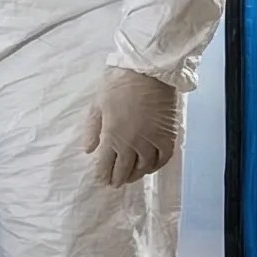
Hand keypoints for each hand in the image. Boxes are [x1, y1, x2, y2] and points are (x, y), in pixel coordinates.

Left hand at [82, 69, 181, 185]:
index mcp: (112, 136)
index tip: (102, 180)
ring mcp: (151, 141)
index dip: (103, 175)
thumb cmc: (117, 85)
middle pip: (125, 169)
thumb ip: (92, 130)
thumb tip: (89, 150)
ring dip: (137, 175)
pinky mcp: (167, 135)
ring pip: (145, 167)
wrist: (147, 72)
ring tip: (131, 177)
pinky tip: (152, 167)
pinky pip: (164, 158)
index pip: (106, 165)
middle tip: (115, 183)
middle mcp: (132, 144)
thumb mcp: (96, 106)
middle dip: (118, 179)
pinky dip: (157, 165)